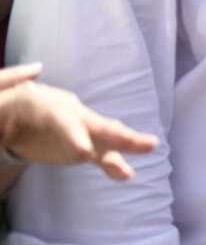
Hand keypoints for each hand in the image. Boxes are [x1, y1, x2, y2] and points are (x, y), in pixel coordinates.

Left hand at [0, 64, 158, 180]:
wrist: (12, 117)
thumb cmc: (8, 105)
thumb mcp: (3, 92)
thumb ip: (11, 81)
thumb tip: (35, 69)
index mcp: (47, 103)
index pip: (63, 120)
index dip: (75, 135)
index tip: (84, 153)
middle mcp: (71, 113)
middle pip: (96, 125)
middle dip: (118, 134)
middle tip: (145, 141)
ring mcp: (79, 130)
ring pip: (107, 137)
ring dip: (128, 142)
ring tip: (151, 146)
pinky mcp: (80, 148)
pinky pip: (101, 155)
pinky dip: (114, 164)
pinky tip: (128, 174)